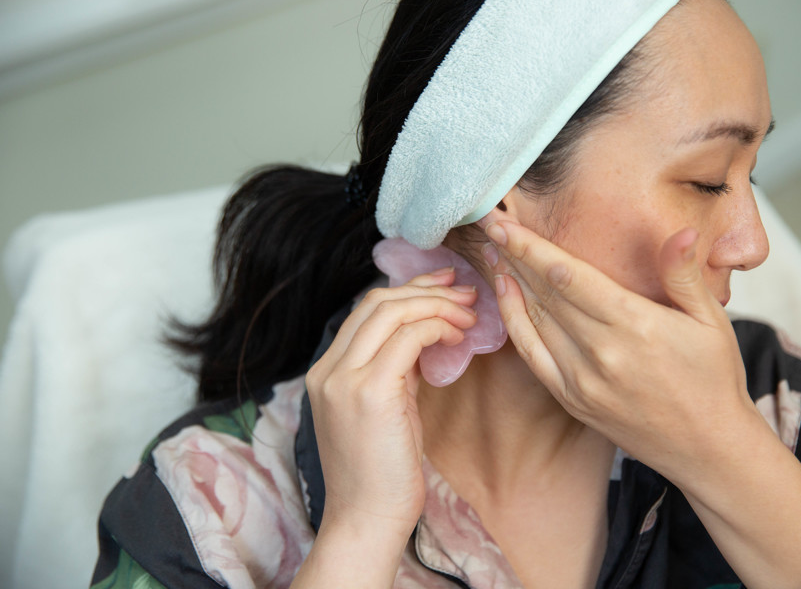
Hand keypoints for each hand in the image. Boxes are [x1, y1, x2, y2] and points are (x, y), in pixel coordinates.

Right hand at [304, 268, 476, 540]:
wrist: (366, 519)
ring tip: (469, 315)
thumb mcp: (384, 408)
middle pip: (377, 302)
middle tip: (465, 293)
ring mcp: (343, 378)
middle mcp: (328, 369)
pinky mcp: (369, 391)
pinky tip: (457, 338)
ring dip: (437, 306)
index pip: (365, 310)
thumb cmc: (381, 472)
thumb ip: (394, 369)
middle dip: (427, 290)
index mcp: (326, 371)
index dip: (409, 290)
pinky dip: (436, 327)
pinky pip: (407, 337)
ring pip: (391, 311)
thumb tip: (423, 334)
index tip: (444, 287)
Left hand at [481, 221, 800, 588]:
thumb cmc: (713, 378)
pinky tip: (505, 295)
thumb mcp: (711, 320)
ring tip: (492, 252)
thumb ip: (685, 274)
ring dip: (509, 283)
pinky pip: (532, 354)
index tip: (504, 221)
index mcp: (636, 326)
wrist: (707, 447)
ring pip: (533, 320)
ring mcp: (582, 380)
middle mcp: (601, 353)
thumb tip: (682, 232)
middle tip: (489, 225)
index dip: (530, 246)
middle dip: (512, 255)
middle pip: (543, 293)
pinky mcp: (572, 399)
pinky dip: (514, 322)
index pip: (568, 275)